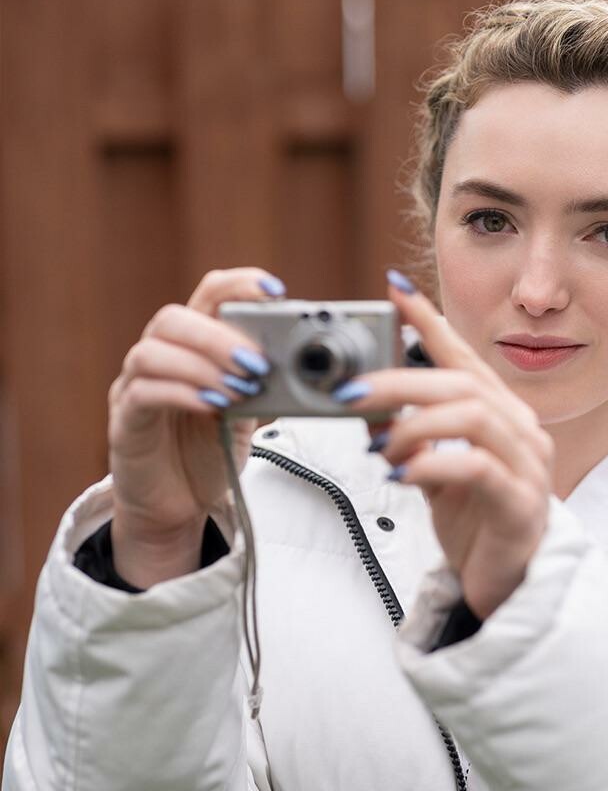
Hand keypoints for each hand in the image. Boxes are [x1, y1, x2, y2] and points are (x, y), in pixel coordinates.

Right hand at [108, 267, 283, 544]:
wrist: (178, 505)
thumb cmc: (208, 454)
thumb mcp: (247, 416)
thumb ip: (262, 386)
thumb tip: (298, 363)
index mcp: (191, 347)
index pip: (207, 295)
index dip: (239, 284)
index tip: (275, 292)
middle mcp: (157, 358)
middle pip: (173, 319)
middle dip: (219, 336)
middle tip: (256, 363)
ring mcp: (133, 388)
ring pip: (152, 352)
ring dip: (202, 365)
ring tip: (238, 390)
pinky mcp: (125, 422)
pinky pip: (144, 393)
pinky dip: (182, 394)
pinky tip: (212, 406)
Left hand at [337, 276, 554, 619]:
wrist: (507, 591)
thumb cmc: (477, 530)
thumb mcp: (436, 474)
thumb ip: (414, 438)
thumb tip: (370, 407)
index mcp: (504, 419)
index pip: (465, 358)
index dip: (430, 323)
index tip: (394, 291)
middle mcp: (523, 434)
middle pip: (463, 383)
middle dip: (401, 381)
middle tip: (352, 395)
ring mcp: (528, 469)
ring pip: (472, 416)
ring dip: (414, 424)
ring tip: (381, 448)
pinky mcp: (521, 506)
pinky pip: (477, 468)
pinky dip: (432, 464)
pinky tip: (403, 475)